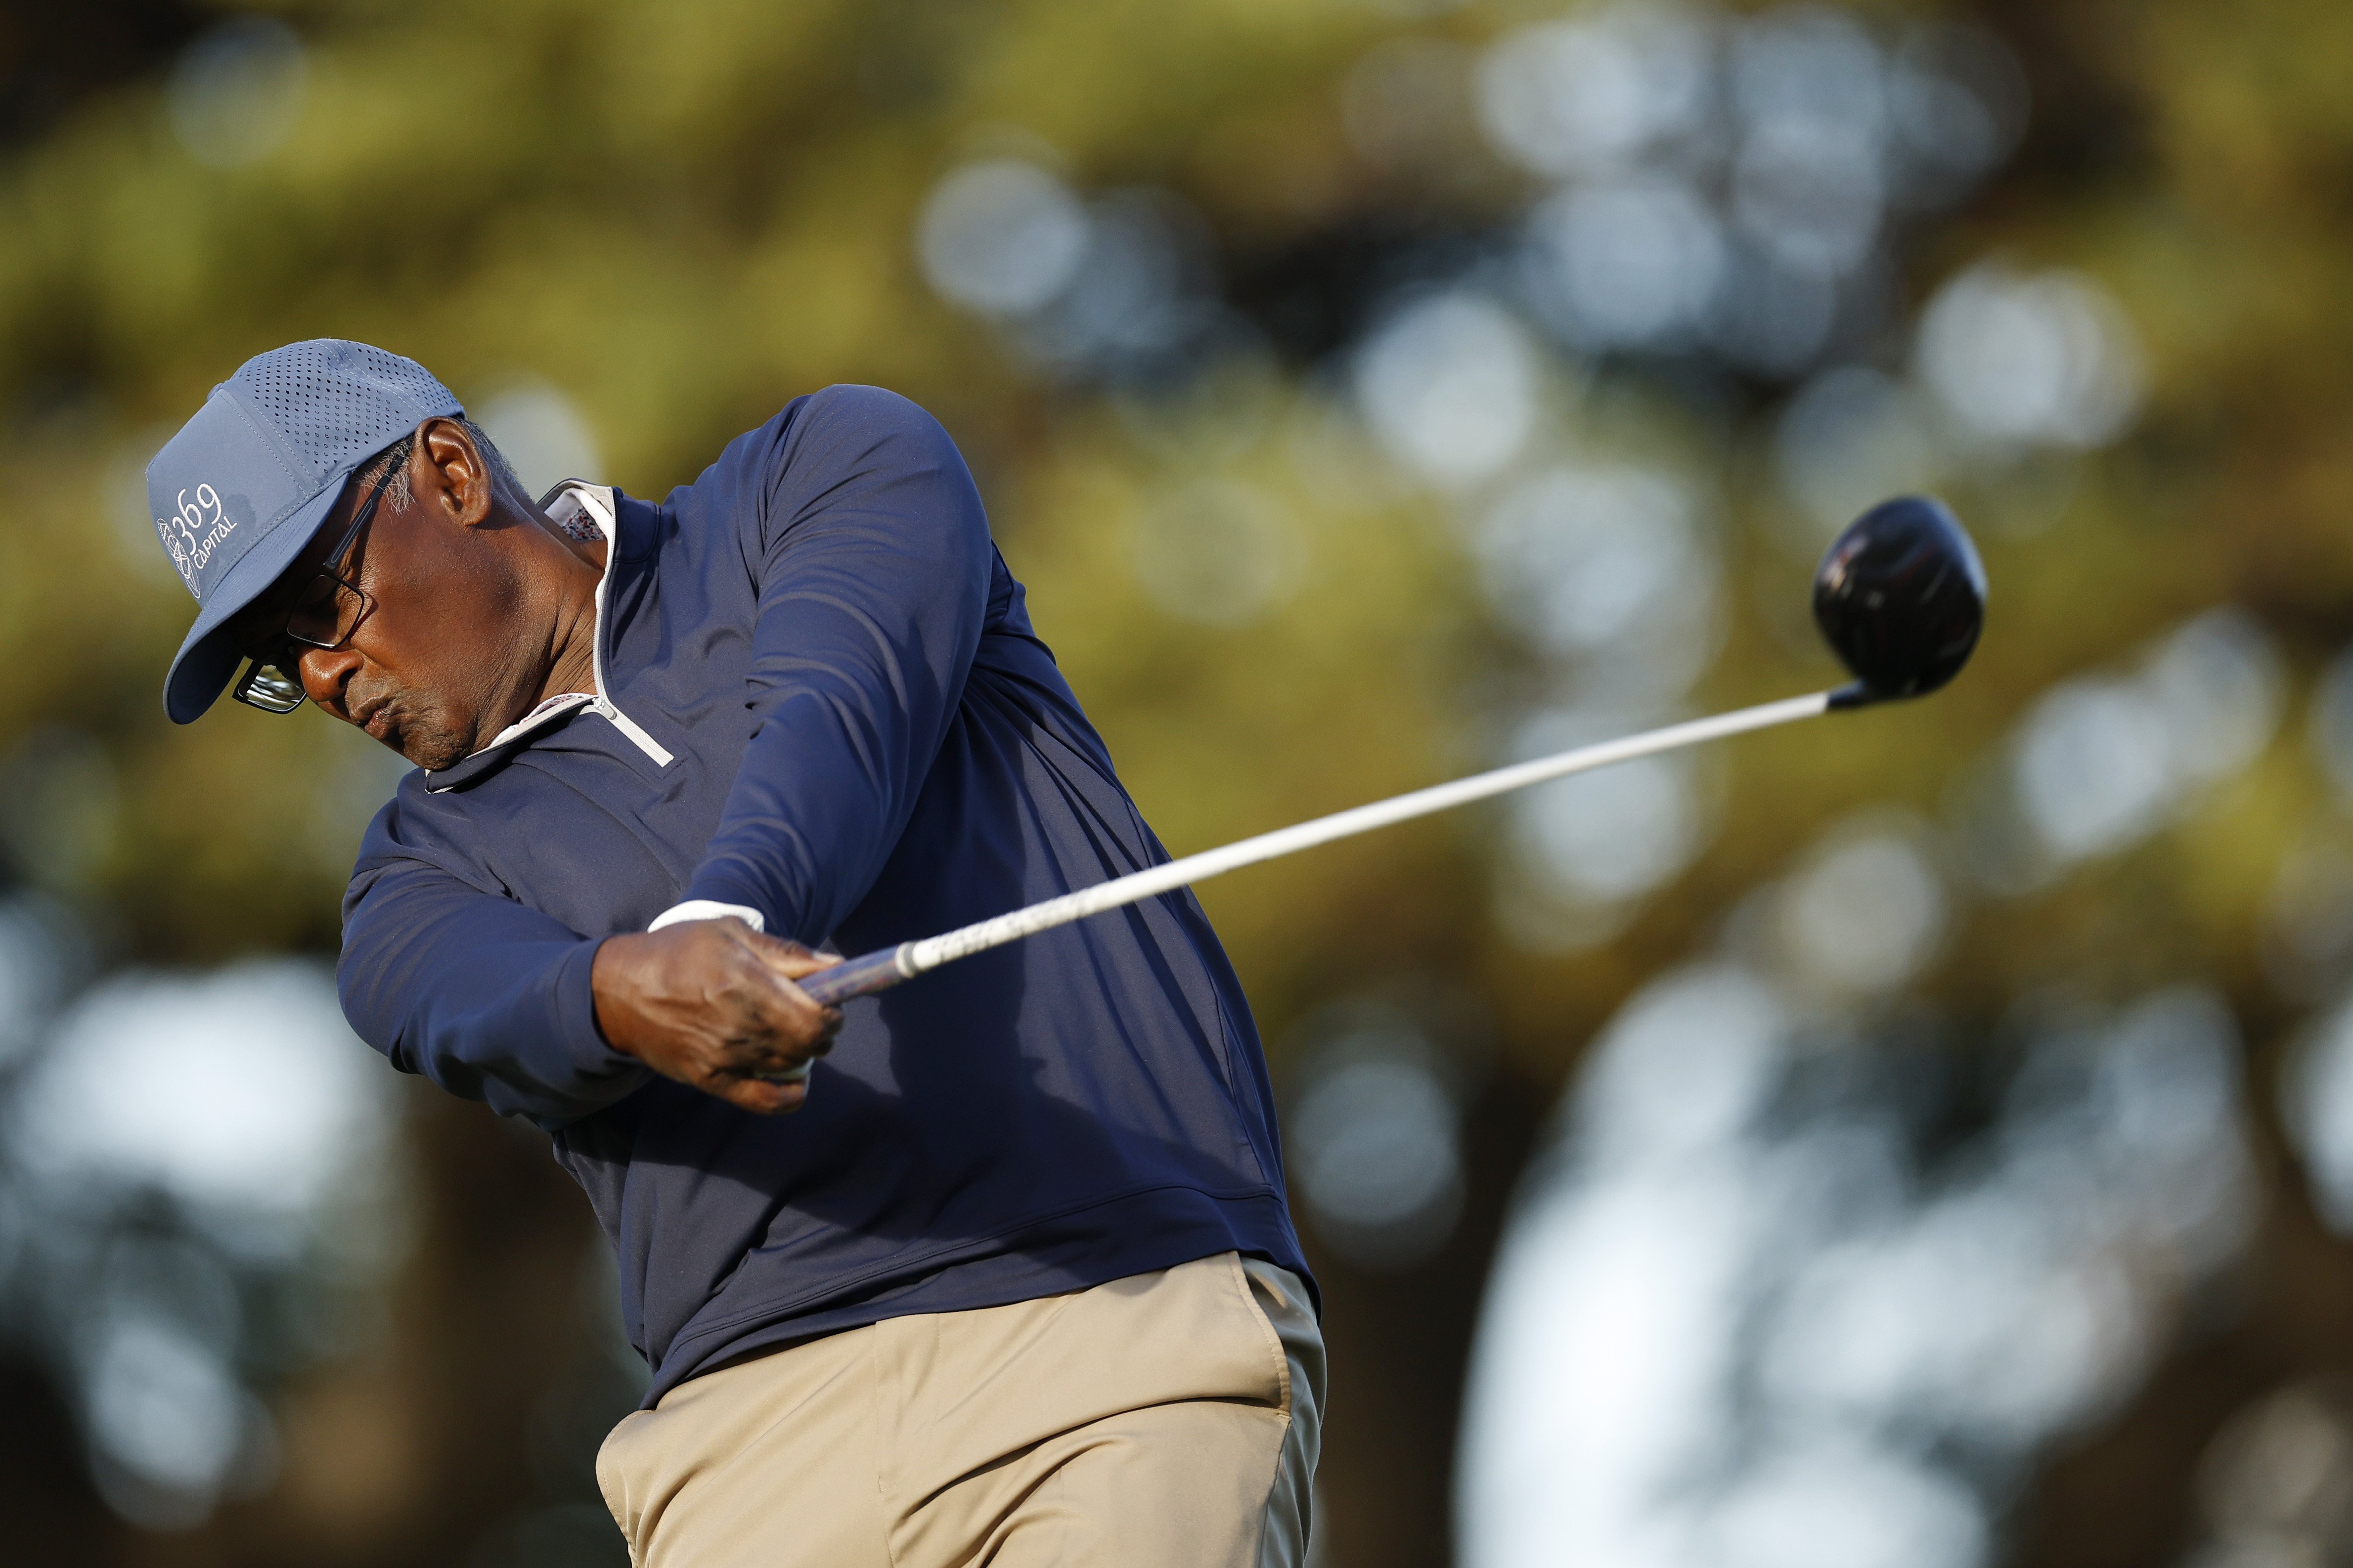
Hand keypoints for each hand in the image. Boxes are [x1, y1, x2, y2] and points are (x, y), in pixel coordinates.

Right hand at [591, 918, 843, 1114]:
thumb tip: (838, 966)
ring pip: (793, 1068)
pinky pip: (767, 1102)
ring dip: (804, 1053)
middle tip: (810, 1014)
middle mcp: (737, 1025)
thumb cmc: (681, 952)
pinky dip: (789, 1094)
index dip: (832, 1011)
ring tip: (787, 1032)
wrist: (619, 992)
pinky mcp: (711, 1081)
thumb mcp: (732, 933)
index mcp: (744, 982)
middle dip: (822, 1030)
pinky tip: (791, 1075)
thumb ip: (788, 953)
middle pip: (809, 1045)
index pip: (814, 1018)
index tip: (827, 1000)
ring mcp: (724, 1058)